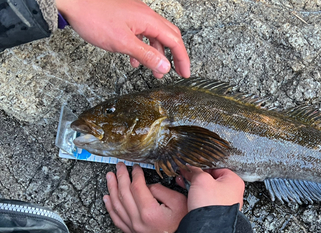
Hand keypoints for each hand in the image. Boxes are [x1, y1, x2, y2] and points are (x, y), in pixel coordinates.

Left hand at [56, 0, 189, 78]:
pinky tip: (135, 58)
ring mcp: (135, 14)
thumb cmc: (93, 17)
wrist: (71, 1)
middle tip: (177, 71)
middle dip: (174, 55)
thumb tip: (165, 67)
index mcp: (148, 20)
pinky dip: (143, 47)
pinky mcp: (126, 16)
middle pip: (169, 36)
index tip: (184, 73)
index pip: (174, 41)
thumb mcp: (123, 42)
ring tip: (153, 70)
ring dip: (156, 54)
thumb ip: (146, 55)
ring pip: (154, 35)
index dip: (182, 59)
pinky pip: (141, 33)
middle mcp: (145, 15)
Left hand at [103, 163, 187, 232]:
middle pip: (124, 194)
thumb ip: (161, 191)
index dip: (135, 175)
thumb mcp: (178, 202)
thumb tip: (146, 186)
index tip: (135, 167)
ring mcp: (133, 228)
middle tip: (118, 166)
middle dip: (121, 177)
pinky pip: (117, 219)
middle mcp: (138, 221)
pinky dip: (110, 207)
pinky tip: (106, 198)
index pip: (137, 187)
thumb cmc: (182, 224)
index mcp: (150, 212)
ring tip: (109, 177)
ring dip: (112, 189)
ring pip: (117, 205)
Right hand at [176, 167, 244, 211]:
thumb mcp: (201, 181)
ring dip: (196, 188)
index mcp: (234, 181)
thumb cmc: (212, 206)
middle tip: (186, 177)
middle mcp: (234, 192)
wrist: (210, 229)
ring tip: (185, 186)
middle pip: (212, 180)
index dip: (202, 168)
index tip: (191, 169)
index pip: (216, 168)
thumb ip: (196, 171)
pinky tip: (191, 198)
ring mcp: (227, 204)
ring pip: (209, 191)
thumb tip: (191, 168)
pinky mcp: (219, 213)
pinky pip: (208, 201)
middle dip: (197, 178)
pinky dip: (199, 198)